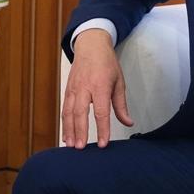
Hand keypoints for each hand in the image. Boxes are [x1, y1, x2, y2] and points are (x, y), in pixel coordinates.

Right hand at [61, 29, 132, 148]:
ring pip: (69, 112)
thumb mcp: (119, 82)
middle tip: (81, 148)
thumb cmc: (106, 63)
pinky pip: (65, 108)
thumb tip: (128, 123)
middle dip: (80, 131)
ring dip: (69, 130)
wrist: (90, 45)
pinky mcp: (67, 89)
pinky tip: (66, 134)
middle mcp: (84, 87)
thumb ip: (121, 105)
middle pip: (80, 113)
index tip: (103, 143)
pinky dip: (64, 123)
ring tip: (71, 145)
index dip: (102, 129)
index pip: (101, 111)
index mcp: (100, 85)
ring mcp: (74, 88)